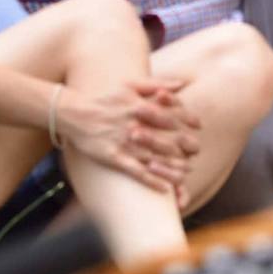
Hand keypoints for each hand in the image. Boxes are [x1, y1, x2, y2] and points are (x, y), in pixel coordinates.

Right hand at [58, 82, 203, 201]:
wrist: (74, 113)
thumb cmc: (104, 99)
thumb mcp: (129, 86)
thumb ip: (156, 84)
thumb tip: (181, 84)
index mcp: (140, 107)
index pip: (173, 116)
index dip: (189, 122)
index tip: (198, 127)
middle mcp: (135, 126)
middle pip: (169, 139)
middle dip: (186, 147)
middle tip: (196, 151)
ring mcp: (125, 143)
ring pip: (156, 159)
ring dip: (174, 168)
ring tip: (186, 173)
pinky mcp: (114, 157)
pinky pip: (137, 172)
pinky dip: (152, 181)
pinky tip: (165, 189)